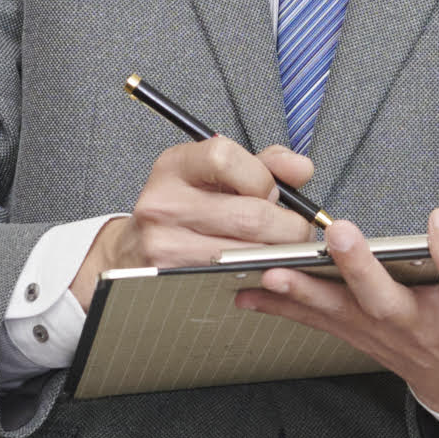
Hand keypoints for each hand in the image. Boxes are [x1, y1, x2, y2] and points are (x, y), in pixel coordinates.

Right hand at [70, 138, 317, 305]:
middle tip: (296, 231)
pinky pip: (233, 278)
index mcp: (175, 166)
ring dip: (279, 255)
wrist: (137, 250)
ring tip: (282, 250)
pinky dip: (259, 274)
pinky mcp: (172, 279)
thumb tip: (301, 168)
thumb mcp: (219, 176)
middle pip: (249, 216)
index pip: (225, 157)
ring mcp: (164, 244)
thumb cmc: (190, 208)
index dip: (262, 177)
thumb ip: (265, 165)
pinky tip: (261, 267)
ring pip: (247, 253)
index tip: (272, 193)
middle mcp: (163, 203)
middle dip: (289, 227)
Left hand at [236, 204, 438, 422]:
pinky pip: (320, 322)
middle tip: (340, 235)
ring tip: (269, 270)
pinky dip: (284, 306)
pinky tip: (248, 291)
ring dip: (304, 292)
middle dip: (362, 269)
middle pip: (388, 302)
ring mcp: (388, 336)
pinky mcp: (364, 336)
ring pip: (343, 315)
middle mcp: (424, 328)